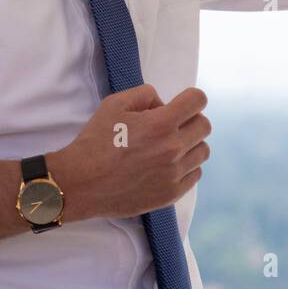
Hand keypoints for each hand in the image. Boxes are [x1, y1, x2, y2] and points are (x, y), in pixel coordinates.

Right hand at [49, 85, 210, 220]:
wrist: (82, 183)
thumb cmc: (96, 141)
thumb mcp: (114, 104)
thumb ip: (145, 94)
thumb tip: (163, 103)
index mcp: (161, 123)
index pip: (198, 101)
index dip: (191, 98)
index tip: (182, 103)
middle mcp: (173, 148)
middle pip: (204, 126)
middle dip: (191, 119)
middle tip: (172, 125)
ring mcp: (174, 174)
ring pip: (203, 151)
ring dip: (190, 144)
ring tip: (169, 146)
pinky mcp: (171, 194)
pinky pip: (195, 174)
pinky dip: (186, 167)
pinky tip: (167, 165)